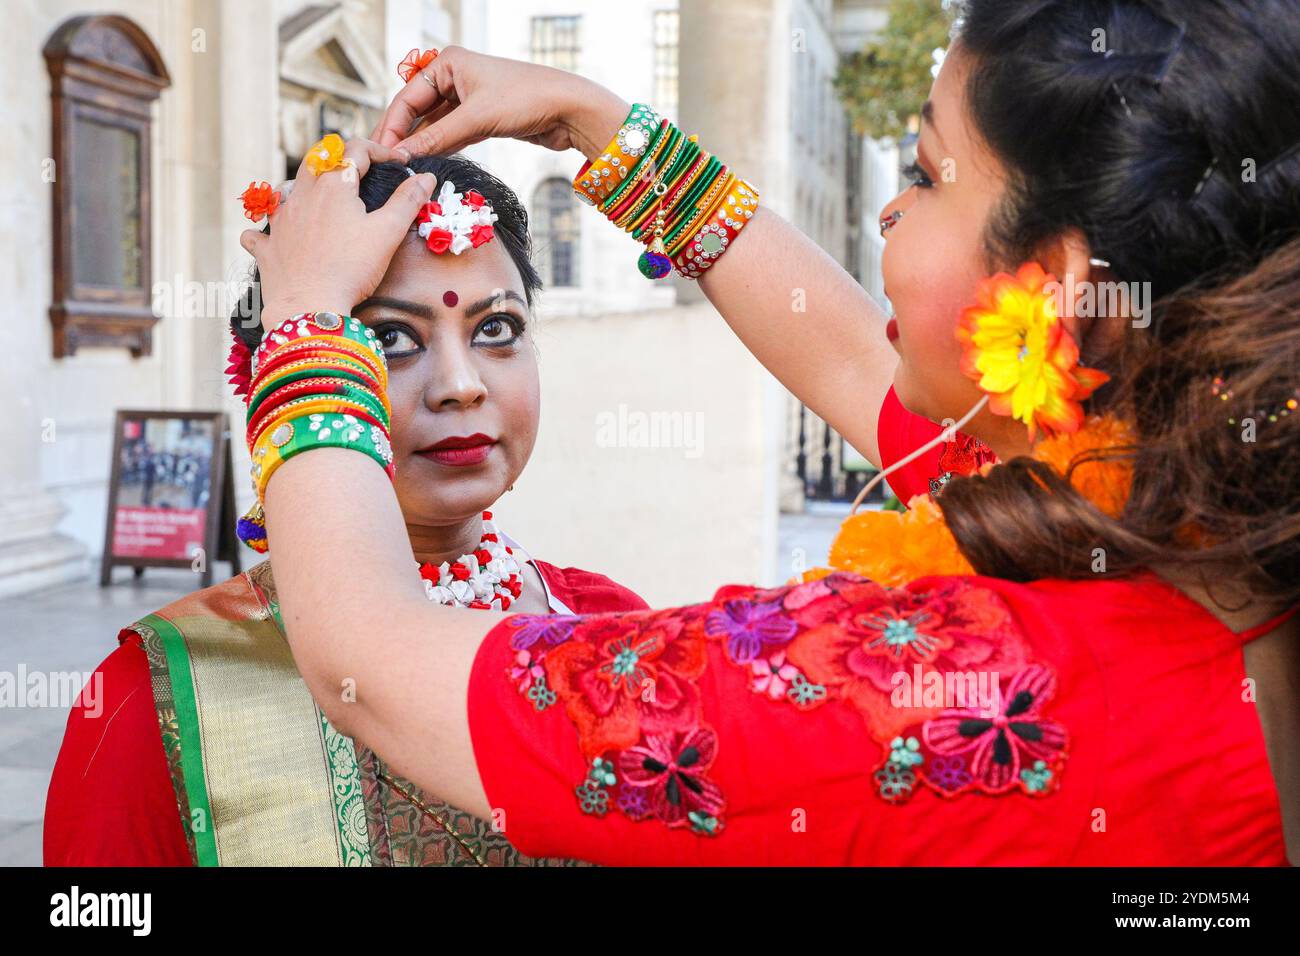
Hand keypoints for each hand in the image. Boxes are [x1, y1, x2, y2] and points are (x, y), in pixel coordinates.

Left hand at [239, 138, 436, 331]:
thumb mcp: (388, 233)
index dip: (380, 151)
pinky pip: (258, 231)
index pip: (356, 150)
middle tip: (358, 173)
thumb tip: (425, 178)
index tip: (397, 163)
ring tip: (317, 201)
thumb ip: (407, 201)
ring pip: (284, 189)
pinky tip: (271, 236)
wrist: (310, 307)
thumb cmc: (351, 270)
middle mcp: (301, 195)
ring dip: (301, 188)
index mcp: (333, 186)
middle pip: (316, 159)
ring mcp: (279, 221)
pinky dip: (265, 230)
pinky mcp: (267, 247)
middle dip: (338, 159)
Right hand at [372, 46, 631, 160]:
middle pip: (417, 111)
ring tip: (404, 169)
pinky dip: (441, 148)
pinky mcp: (482, 119)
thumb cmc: (526, 98)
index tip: (381, 153)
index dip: (392, 127)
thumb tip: (404, 156)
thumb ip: (437, 138)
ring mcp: (468, 99)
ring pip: (434, 126)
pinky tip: (428, 164)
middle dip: (403, 137)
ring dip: (422, 145)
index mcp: (447, 64)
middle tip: (385, 164)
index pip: (407, 97)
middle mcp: (455, 77)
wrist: (569, 109)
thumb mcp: (476, 119)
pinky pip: (452, 135)